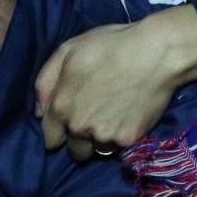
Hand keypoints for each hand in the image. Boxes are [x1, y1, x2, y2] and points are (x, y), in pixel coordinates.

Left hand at [35, 7, 196, 158]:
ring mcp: (105, 136)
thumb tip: (38, 112)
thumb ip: (45, 81)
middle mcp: (79, 127)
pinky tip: (131, 115)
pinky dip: (123, 135)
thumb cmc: (111, 46)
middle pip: (74, 151)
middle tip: (96, 120)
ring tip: (114, 119)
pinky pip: (120, 145)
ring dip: (101, 141)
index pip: (50, 138)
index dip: (59, 132)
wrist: (157, 52)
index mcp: (61, 107)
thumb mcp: (68, 50)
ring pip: (97, 151)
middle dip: (81, 139)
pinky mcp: (129, 139)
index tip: (71, 123)